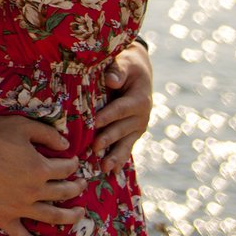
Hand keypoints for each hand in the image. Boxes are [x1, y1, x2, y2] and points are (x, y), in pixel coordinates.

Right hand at [0, 115, 84, 235]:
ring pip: (53, 217)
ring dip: (70, 216)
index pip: (66, 169)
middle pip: (64, 192)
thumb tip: (66, 146)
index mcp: (41, 168)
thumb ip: (47, 134)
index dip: (73, 164)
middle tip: (81, 185)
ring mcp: (19, 207)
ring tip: (79, 214)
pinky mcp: (3, 218)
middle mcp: (34, 191)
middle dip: (76, 188)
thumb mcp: (21, 125)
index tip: (74, 162)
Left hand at [91, 42, 154, 173]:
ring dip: (115, 156)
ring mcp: (138, 127)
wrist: (138, 72)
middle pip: (123, 129)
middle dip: (109, 139)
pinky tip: (112, 172)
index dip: (109, 115)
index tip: (95, 122)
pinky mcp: (133, 134)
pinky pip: (126, 147)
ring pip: (126, 143)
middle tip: (94, 148)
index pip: (122, 109)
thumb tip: (111, 80)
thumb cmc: (127, 65)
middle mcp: (142, 116)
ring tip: (104, 168)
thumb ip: (118, 70)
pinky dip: (119, 159)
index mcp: (140, 99)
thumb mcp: (125, 63)